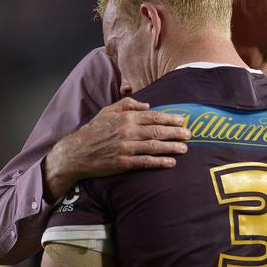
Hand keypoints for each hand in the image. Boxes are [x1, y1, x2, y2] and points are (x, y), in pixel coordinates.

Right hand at [43, 97, 189, 201]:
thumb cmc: (94, 130)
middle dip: (176, 132)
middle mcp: (127, 131)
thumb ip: (128, 104)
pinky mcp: (123, 162)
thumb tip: (148, 105)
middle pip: (157, 131)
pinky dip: (159, 162)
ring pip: (154, 146)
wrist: (77, 152)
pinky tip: (171, 162)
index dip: (170, 118)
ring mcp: (125, 148)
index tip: (182, 119)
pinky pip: (145, 162)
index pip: (153, 116)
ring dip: (172, 147)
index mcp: (125, 117)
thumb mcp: (108, 111)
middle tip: (189, 134)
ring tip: (185, 148)